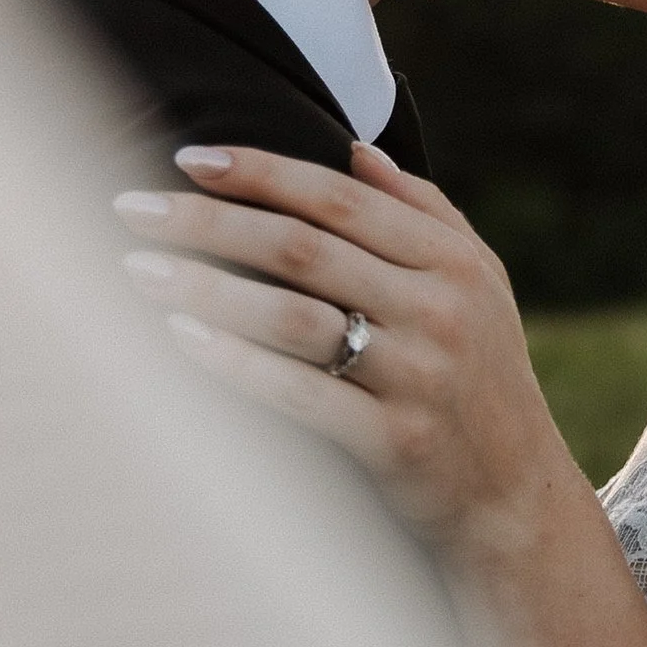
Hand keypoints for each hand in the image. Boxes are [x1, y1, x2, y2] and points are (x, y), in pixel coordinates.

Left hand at [113, 142, 575, 559]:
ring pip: (291, 317)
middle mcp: (439, 311)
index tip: (188, 159)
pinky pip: (298, 394)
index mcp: (453, 261)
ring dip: (205, 288)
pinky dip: (235, 364)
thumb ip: (424, 211)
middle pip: (302, 249)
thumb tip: (354, 150)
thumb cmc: (480, 377)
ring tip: (139, 271)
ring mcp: (418, 377)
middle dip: (207, 223)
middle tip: (131, 210)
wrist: (514, 496)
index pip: (339, 199)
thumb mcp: (479, 283)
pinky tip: (181, 339)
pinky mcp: (395, 441)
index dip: (260, 171)